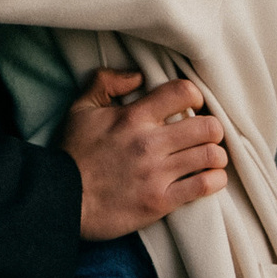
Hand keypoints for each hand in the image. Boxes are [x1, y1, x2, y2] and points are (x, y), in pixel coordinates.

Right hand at [58, 69, 228, 237]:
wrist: (60, 201)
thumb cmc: (71, 154)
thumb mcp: (80, 109)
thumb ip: (105, 83)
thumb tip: (137, 75)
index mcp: (133, 117)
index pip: (182, 92)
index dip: (195, 96)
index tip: (193, 106)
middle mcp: (149, 143)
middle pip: (207, 127)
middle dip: (212, 129)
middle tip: (205, 135)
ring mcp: (157, 174)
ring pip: (210, 156)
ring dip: (216, 155)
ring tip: (210, 157)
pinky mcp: (160, 201)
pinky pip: (203, 186)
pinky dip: (215, 180)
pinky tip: (211, 178)